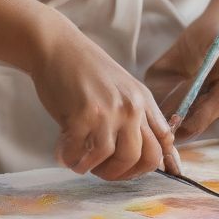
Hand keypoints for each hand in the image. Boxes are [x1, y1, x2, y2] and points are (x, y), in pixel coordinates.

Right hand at [29, 20, 175, 181]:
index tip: (127, 170)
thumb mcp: (122, 88)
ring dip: (92, 167)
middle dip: (119, 173)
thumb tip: (151, 156)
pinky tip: (64, 151)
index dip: (146, 166)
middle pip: (140, 159)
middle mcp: (131, 106)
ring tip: (79, 160)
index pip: (162, 146)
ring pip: (111, 160)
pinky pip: (80, 154)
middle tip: (100, 170)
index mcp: (143, 100)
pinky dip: (70, 158)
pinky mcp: (83, 116)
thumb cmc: (85, 69)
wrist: (56, 46)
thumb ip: (137, 116)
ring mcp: (108, 111)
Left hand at [145, 20, 218, 139]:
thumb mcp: (177, 53)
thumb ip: (165, 81)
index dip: (194, 120)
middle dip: (201, 115)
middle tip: (184, 111)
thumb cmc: (202, 37)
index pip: (214, 104)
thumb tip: (161, 116)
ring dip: (216, 112)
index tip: (178, 130)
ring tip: (207, 92)